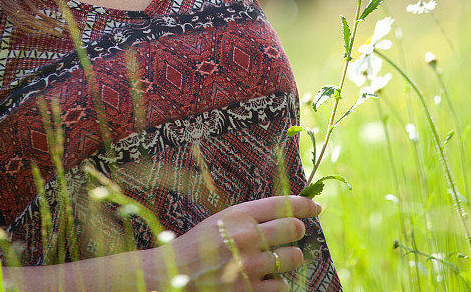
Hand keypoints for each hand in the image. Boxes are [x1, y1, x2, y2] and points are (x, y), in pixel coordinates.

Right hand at [159, 195, 320, 291]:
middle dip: (297, 231)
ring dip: (290, 258)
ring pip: (292, 257)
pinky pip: (282, 285)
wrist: (172, 276)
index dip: (305, 205)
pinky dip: (278, 283)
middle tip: (293, 234)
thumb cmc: (197, 246)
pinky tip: (266, 279)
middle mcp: (248, 237)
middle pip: (293, 228)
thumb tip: (283, 213)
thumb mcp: (221, 220)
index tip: (316, 207)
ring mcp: (250, 266)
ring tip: (278, 258)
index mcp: (240, 214)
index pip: (283, 204)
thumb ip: (249, 217)